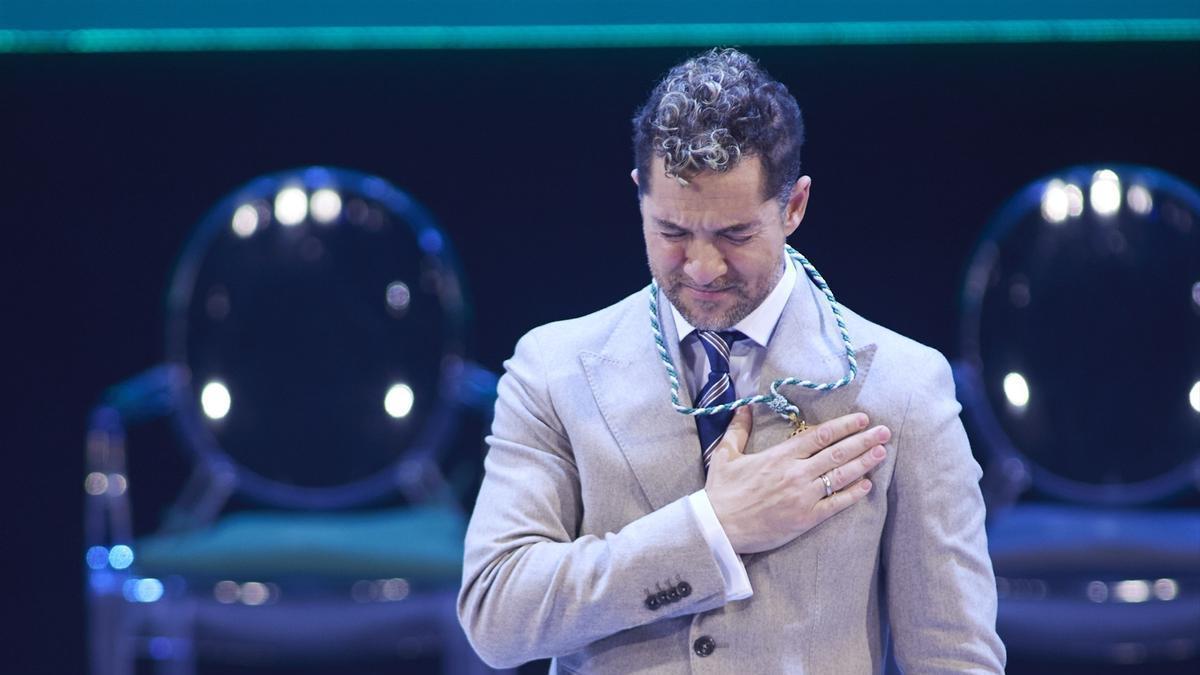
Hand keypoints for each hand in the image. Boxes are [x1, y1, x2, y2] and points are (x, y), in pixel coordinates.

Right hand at [705, 408, 889, 553]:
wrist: (718, 527)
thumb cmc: (721, 491)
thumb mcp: (725, 455)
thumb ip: (738, 429)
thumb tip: (744, 406)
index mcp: (779, 455)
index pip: (819, 435)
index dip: (844, 426)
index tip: (862, 419)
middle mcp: (796, 473)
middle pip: (837, 453)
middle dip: (863, 440)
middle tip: (884, 431)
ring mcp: (803, 496)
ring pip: (841, 476)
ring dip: (864, 463)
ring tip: (882, 452)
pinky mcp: (805, 518)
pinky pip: (835, 504)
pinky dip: (853, 494)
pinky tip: (867, 485)